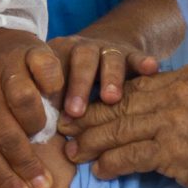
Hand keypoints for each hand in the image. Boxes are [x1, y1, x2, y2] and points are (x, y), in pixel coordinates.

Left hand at [0, 27, 53, 187]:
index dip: (3, 178)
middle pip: (3, 132)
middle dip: (25, 164)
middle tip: (44, 185)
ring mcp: (3, 63)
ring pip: (23, 102)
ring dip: (37, 125)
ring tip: (45, 135)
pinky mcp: (28, 47)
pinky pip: (47, 74)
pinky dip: (55, 90)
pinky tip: (60, 103)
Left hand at [31, 33, 163, 119]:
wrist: (100, 51)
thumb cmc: (72, 85)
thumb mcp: (56, 91)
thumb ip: (49, 108)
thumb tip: (36, 137)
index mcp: (56, 59)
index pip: (49, 70)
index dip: (50, 91)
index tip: (50, 115)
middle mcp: (81, 50)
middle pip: (80, 61)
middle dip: (78, 85)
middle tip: (76, 111)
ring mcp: (107, 50)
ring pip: (109, 58)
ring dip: (109, 77)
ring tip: (111, 97)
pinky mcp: (130, 54)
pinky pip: (137, 56)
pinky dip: (143, 61)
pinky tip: (151, 68)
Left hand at [59, 64, 187, 187]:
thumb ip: (178, 99)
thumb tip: (139, 108)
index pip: (134, 86)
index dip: (103, 99)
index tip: (81, 109)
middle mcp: (180, 91)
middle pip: (120, 104)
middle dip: (88, 119)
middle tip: (64, 130)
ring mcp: (176, 119)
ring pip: (119, 129)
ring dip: (91, 144)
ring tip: (73, 154)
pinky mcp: (173, 149)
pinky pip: (129, 156)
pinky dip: (110, 165)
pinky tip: (100, 173)